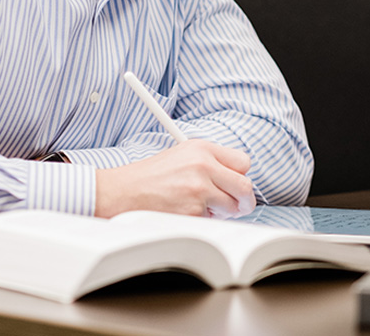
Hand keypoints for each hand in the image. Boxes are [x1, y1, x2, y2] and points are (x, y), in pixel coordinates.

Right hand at [94, 139, 255, 218]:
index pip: (244, 162)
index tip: (237, 184)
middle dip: (243, 200)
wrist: (124, 191)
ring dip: (221, 212)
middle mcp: (203, 165)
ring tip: (198, 205)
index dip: (241, 176)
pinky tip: (185, 212)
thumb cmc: (150, 176)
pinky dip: (203, 221)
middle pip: (245, 186)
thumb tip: (235, 179)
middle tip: (236, 205)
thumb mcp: (182, 155)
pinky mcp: (193, 211)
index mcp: (202, 148)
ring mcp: (199, 189)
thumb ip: (210, 162)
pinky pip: (212, 221)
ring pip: (232, 208)